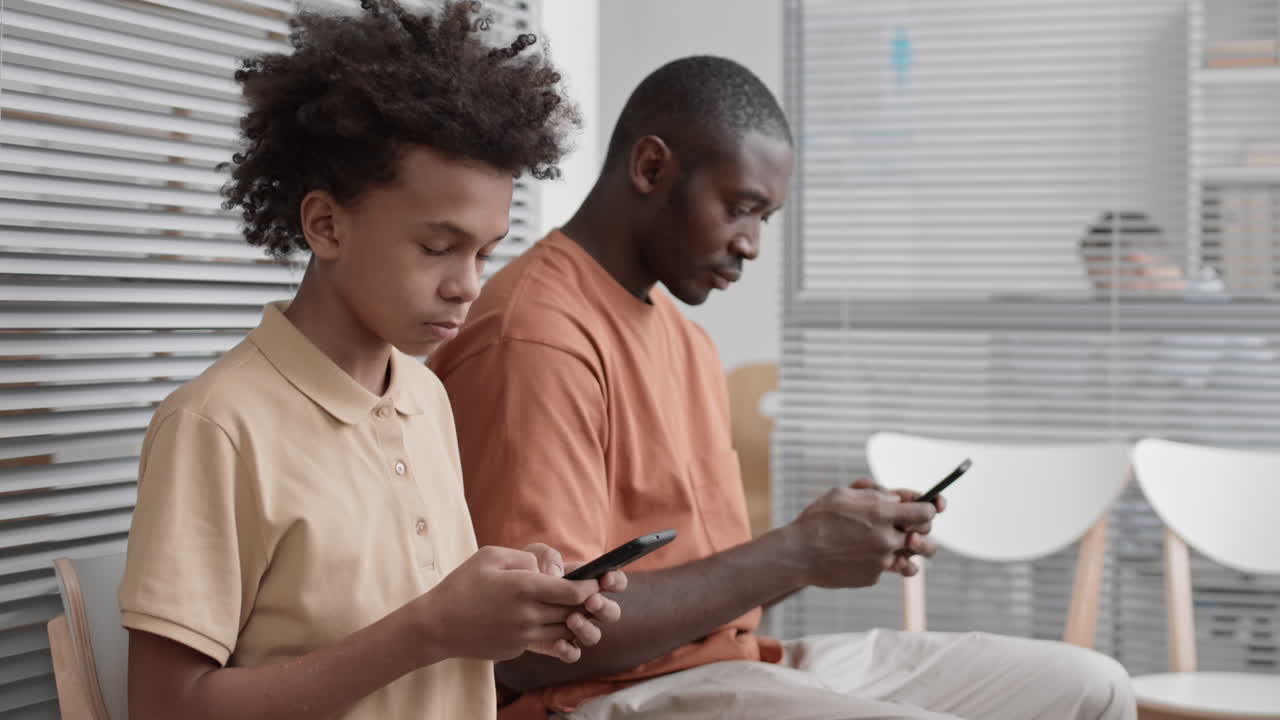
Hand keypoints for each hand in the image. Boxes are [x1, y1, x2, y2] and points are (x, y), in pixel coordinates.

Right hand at [413, 546, 599, 662]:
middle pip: (573, 612)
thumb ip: (525, 557)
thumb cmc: (462, 585)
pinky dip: (550, 631)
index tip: (594, 581)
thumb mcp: (491, 556)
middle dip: (587, 603)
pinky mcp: (516, 650)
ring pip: (563, 631)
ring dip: (572, 620)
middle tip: (591, 593)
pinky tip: (543, 621)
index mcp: (524, 588)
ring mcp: (523, 636)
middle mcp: (528, 615)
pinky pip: (543, 641)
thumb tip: (548, 569)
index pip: (573, 592)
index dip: (590, 586)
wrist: (437, 625)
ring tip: (571, 607)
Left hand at [523, 543, 627, 661]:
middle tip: (590, 602)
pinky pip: (573, 654)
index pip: (614, 581)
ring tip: (571, 619)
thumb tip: (556, 575)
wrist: (501, 596)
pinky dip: (569, 650)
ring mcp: (573, 627)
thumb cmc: (521, 570)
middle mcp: (585, 606)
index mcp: (586, 581)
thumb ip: (547, 556)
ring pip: (594, 636)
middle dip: (604, 607)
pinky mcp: (557, 644)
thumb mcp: (532, 555)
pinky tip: (557, 643)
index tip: (603, 579)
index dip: (615, 581)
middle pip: (612, 612)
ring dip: (587, 629)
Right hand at [787, 481, 936, 588]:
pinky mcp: (873, 577)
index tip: (928, 507)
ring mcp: (881, 562)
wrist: (798, 554)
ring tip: (897, 547)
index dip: (930, 508)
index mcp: (882, 514)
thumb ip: (875, 493)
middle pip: (925, 537)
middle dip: (922, 529)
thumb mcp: (844, 494)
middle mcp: (887, 539)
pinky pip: (885, 568)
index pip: (926, 512)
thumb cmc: (818, 519)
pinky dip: (878, 562)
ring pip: (911, 559)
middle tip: (911, 527)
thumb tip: (898, 499)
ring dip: (909, 552)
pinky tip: (859, 556)